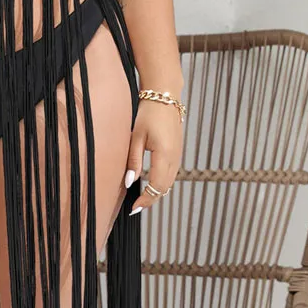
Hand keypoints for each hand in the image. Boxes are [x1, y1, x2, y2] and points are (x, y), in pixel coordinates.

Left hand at [125, 94, 183, 214]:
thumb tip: (129, 182)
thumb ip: (133, 161)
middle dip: (151, 199)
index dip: (146, 199)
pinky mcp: (178, 152)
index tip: (134, 208)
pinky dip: (162, 183)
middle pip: (165, 188)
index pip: (157, 186)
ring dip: (157, 192)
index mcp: (165, 155)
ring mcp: (178, 155)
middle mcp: (175, 158)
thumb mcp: (136, 137)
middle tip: (136, 208)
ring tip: (142, 200)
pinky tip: (151, 185)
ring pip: (169, 182)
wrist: (165, 98)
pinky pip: (172, 174)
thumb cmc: (148, 114)